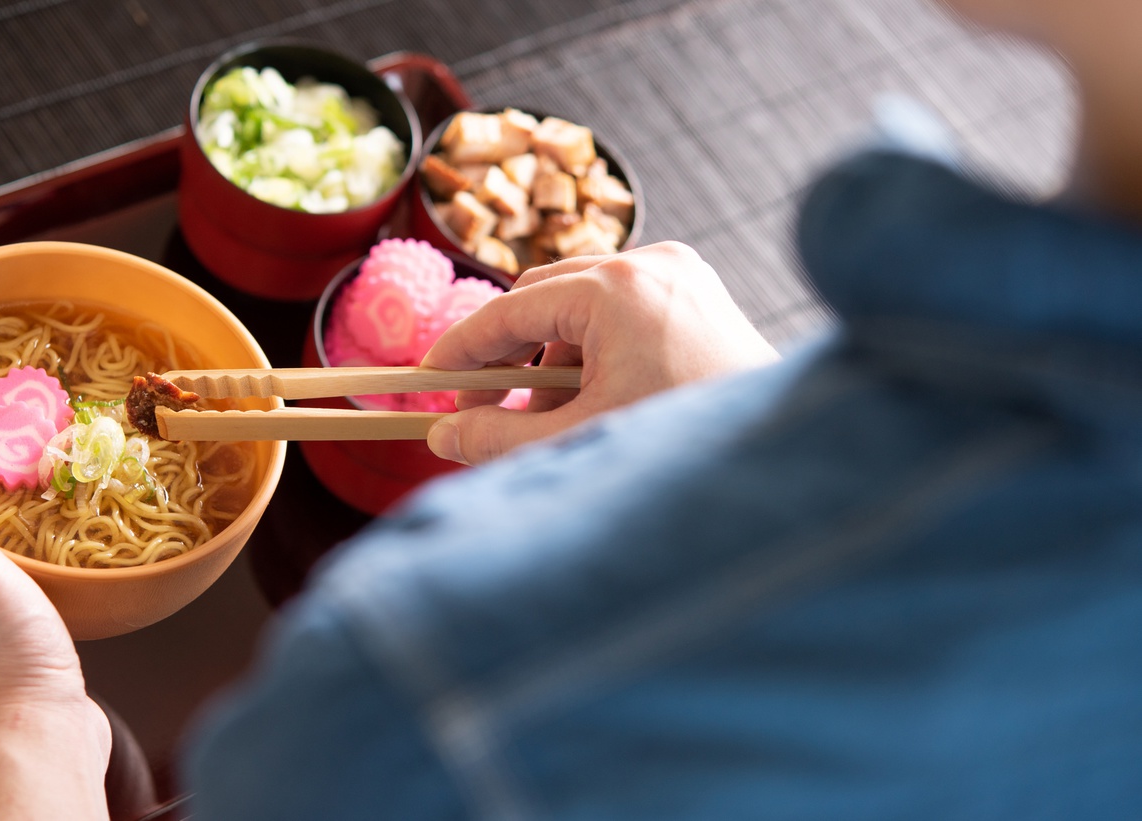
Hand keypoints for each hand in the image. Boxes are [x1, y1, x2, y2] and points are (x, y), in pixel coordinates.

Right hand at [421, 242, 778, 463]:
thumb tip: (440, 437)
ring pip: (580, 303)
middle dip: (508, 353)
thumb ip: (498, 438)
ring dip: (552, 356)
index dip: (460, 348)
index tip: (426, 378)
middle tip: (480, 408)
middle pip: (541, 295)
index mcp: (616, 291)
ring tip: (550, 417)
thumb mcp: (578, 442)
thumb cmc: (688, 446)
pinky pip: (621, 308)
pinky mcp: (698, 291)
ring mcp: (680, 272)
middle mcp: (650, 264)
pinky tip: (597, 400)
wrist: (789, 456)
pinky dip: (595, 350)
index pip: (508, 309)